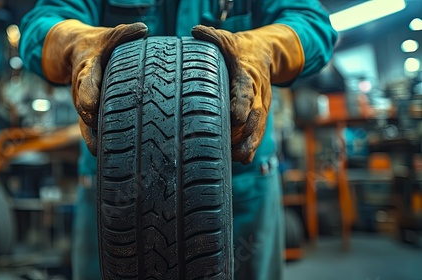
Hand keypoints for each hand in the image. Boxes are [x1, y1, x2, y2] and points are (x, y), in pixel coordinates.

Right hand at [42, 20, 147, 154]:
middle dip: (90, 119)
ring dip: (94, 137)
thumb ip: (123, 34)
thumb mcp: (107, 37)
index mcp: (87, 70)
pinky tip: (110, 161)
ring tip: (106, 152)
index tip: (92, 105)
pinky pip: (89, 133)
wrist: (73, 52)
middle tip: (101, 132)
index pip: (86, 81)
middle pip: (83, 108)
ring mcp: (83, 105)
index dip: (88, 94)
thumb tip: (143, 30)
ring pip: (85, 125)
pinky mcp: (88, 116)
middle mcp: (81, 90)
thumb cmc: (97, 46)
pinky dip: (97, 145)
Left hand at [191, 24, 303, 163]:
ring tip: (236, 158)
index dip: (242, 103)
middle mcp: (259, 94)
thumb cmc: (241, 49)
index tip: (236, 116)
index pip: (246, 90)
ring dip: (249, 145)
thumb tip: (195, 31)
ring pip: (259, 130)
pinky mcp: (260, 117)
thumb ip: (213, 37)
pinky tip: (241, 160)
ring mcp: (262, 108)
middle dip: (245, 133)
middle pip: (255, 117)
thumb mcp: (229, 40)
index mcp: (249, 76)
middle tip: (233, 148)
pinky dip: (251, 147)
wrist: (266, 54)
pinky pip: (258, 135)